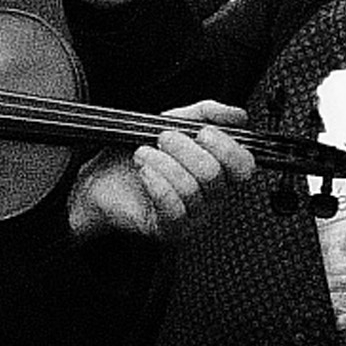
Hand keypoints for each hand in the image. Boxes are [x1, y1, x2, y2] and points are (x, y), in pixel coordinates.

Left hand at [68, 102, 256, 241]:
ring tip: (143, 154)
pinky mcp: (171, 231)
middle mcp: (211, 198)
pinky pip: (174, 208)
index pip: (244, 165)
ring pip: (191, 189)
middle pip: (214, 174)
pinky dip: (156, 183)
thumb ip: (206, 114)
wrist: (100, 180)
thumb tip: (238, 114)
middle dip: (183, 148)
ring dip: (162, 163)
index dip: (226, 146)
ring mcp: (193, 217)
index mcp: (219, 172)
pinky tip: (143, 172)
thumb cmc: (138, 155)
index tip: (201, 132)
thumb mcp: (173, 123)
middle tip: (163, 138)